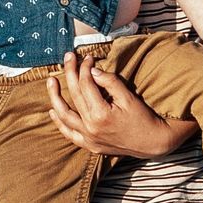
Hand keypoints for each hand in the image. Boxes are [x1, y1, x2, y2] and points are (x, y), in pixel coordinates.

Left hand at [45, 51, 196, 159]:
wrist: (152, 142)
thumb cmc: (143, 117)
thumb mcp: (129, 97)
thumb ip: (110, 82)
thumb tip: (93, 70)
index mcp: (101, 114)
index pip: (86, 84)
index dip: (86, 68)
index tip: (88, 57)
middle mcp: (91, 127)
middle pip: (74, 95)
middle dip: (70, 73)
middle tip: (68, 57)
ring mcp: (88, 138)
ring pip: (65, 115)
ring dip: (55, 97)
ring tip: (51, 81)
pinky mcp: (90, 145)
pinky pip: (69, 134)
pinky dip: (60, 122)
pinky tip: (53, 111)